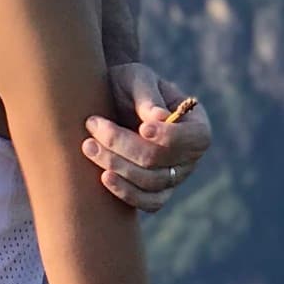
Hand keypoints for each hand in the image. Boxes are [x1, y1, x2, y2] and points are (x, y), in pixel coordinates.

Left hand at [85, 66, 210, 212]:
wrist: (109, 102)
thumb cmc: (128, 86)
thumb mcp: (137, 79)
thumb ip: (147, 96)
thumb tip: (160, 118)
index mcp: (195, 125)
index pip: (195, 138)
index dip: (169, 137)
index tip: (142, 127)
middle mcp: (190, 156)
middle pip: (161, 160)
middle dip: (123, 144)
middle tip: (93, 124)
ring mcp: (174, 178)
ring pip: (149, 182)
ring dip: (115, 164)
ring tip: (88, 145)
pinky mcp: (155, 193)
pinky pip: (148, 203)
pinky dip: (125, 192)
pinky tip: (104, 176)